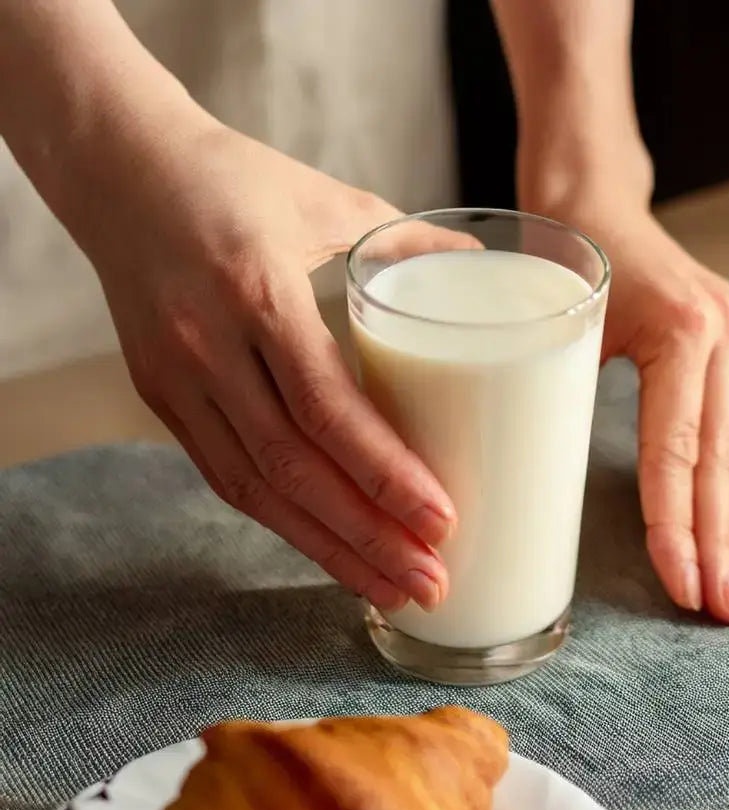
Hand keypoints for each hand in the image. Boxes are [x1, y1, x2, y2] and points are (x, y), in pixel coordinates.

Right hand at [67, 109, 467, 613]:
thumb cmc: (234, 181)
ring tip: (391, 589)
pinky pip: (227, 477)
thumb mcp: (327, 199)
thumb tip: (480, 274)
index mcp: (258, 291)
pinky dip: (283, 522)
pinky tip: (330, 550)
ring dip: (328, 550)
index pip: (326, 407)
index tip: (441, 520)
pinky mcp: (163, 401)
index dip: (384, 475)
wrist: (121, 173)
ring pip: (256, 490)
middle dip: (368, 537)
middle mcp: (209, 347)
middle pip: (295, 469)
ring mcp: (177, 381)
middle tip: (431, 581)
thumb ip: (406, 244)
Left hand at [526, 192, 728, 622]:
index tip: (679, 584)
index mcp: (679, 333)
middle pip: (718, 460)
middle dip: (718, 542)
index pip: (674, 452)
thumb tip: (539, 487)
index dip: (674, 524)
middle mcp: (720, 334)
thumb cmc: (559, 258)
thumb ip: (562, 397)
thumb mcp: (558, 327)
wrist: (592, 199)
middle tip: (722, 610)